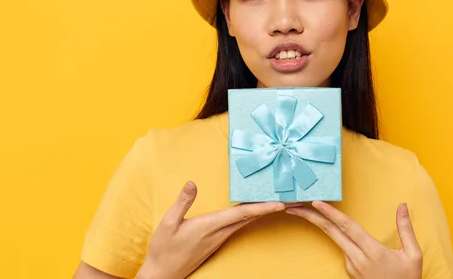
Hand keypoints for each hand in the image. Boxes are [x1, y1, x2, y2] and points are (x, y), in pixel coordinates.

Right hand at [136, 181, 284, 278]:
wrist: (163, 273)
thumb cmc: (163, 248)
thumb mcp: (168, 223)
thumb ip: (182, 202)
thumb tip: (191, 183)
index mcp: (210, 226)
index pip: (241, 214)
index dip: (262, 208)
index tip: (280, 204)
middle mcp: (219, 233)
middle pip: (250, 218)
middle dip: (270, 209)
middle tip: (289, 199)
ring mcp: (220, 238)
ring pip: (246, 222)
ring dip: (263, 212)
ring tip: (278, 202)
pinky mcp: (217, 241)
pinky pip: (239, 226)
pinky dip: (251, 216)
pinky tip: (256, 211)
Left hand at [285, 201, 421, 278]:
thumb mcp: (413, 255)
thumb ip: (406, 229)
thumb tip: (402, 206)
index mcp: (373, 252)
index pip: (347, 227)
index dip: (331, 213)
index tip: (316, 202)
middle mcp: (358, 259)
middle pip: (331, 232)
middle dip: (310, 217)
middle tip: (293, 204)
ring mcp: (352, 266)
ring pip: (334, 239)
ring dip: (319, 223)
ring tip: (304, 209)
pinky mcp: (350, 270)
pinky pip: (342, 247)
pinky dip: (333, 233)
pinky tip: (328, 223)